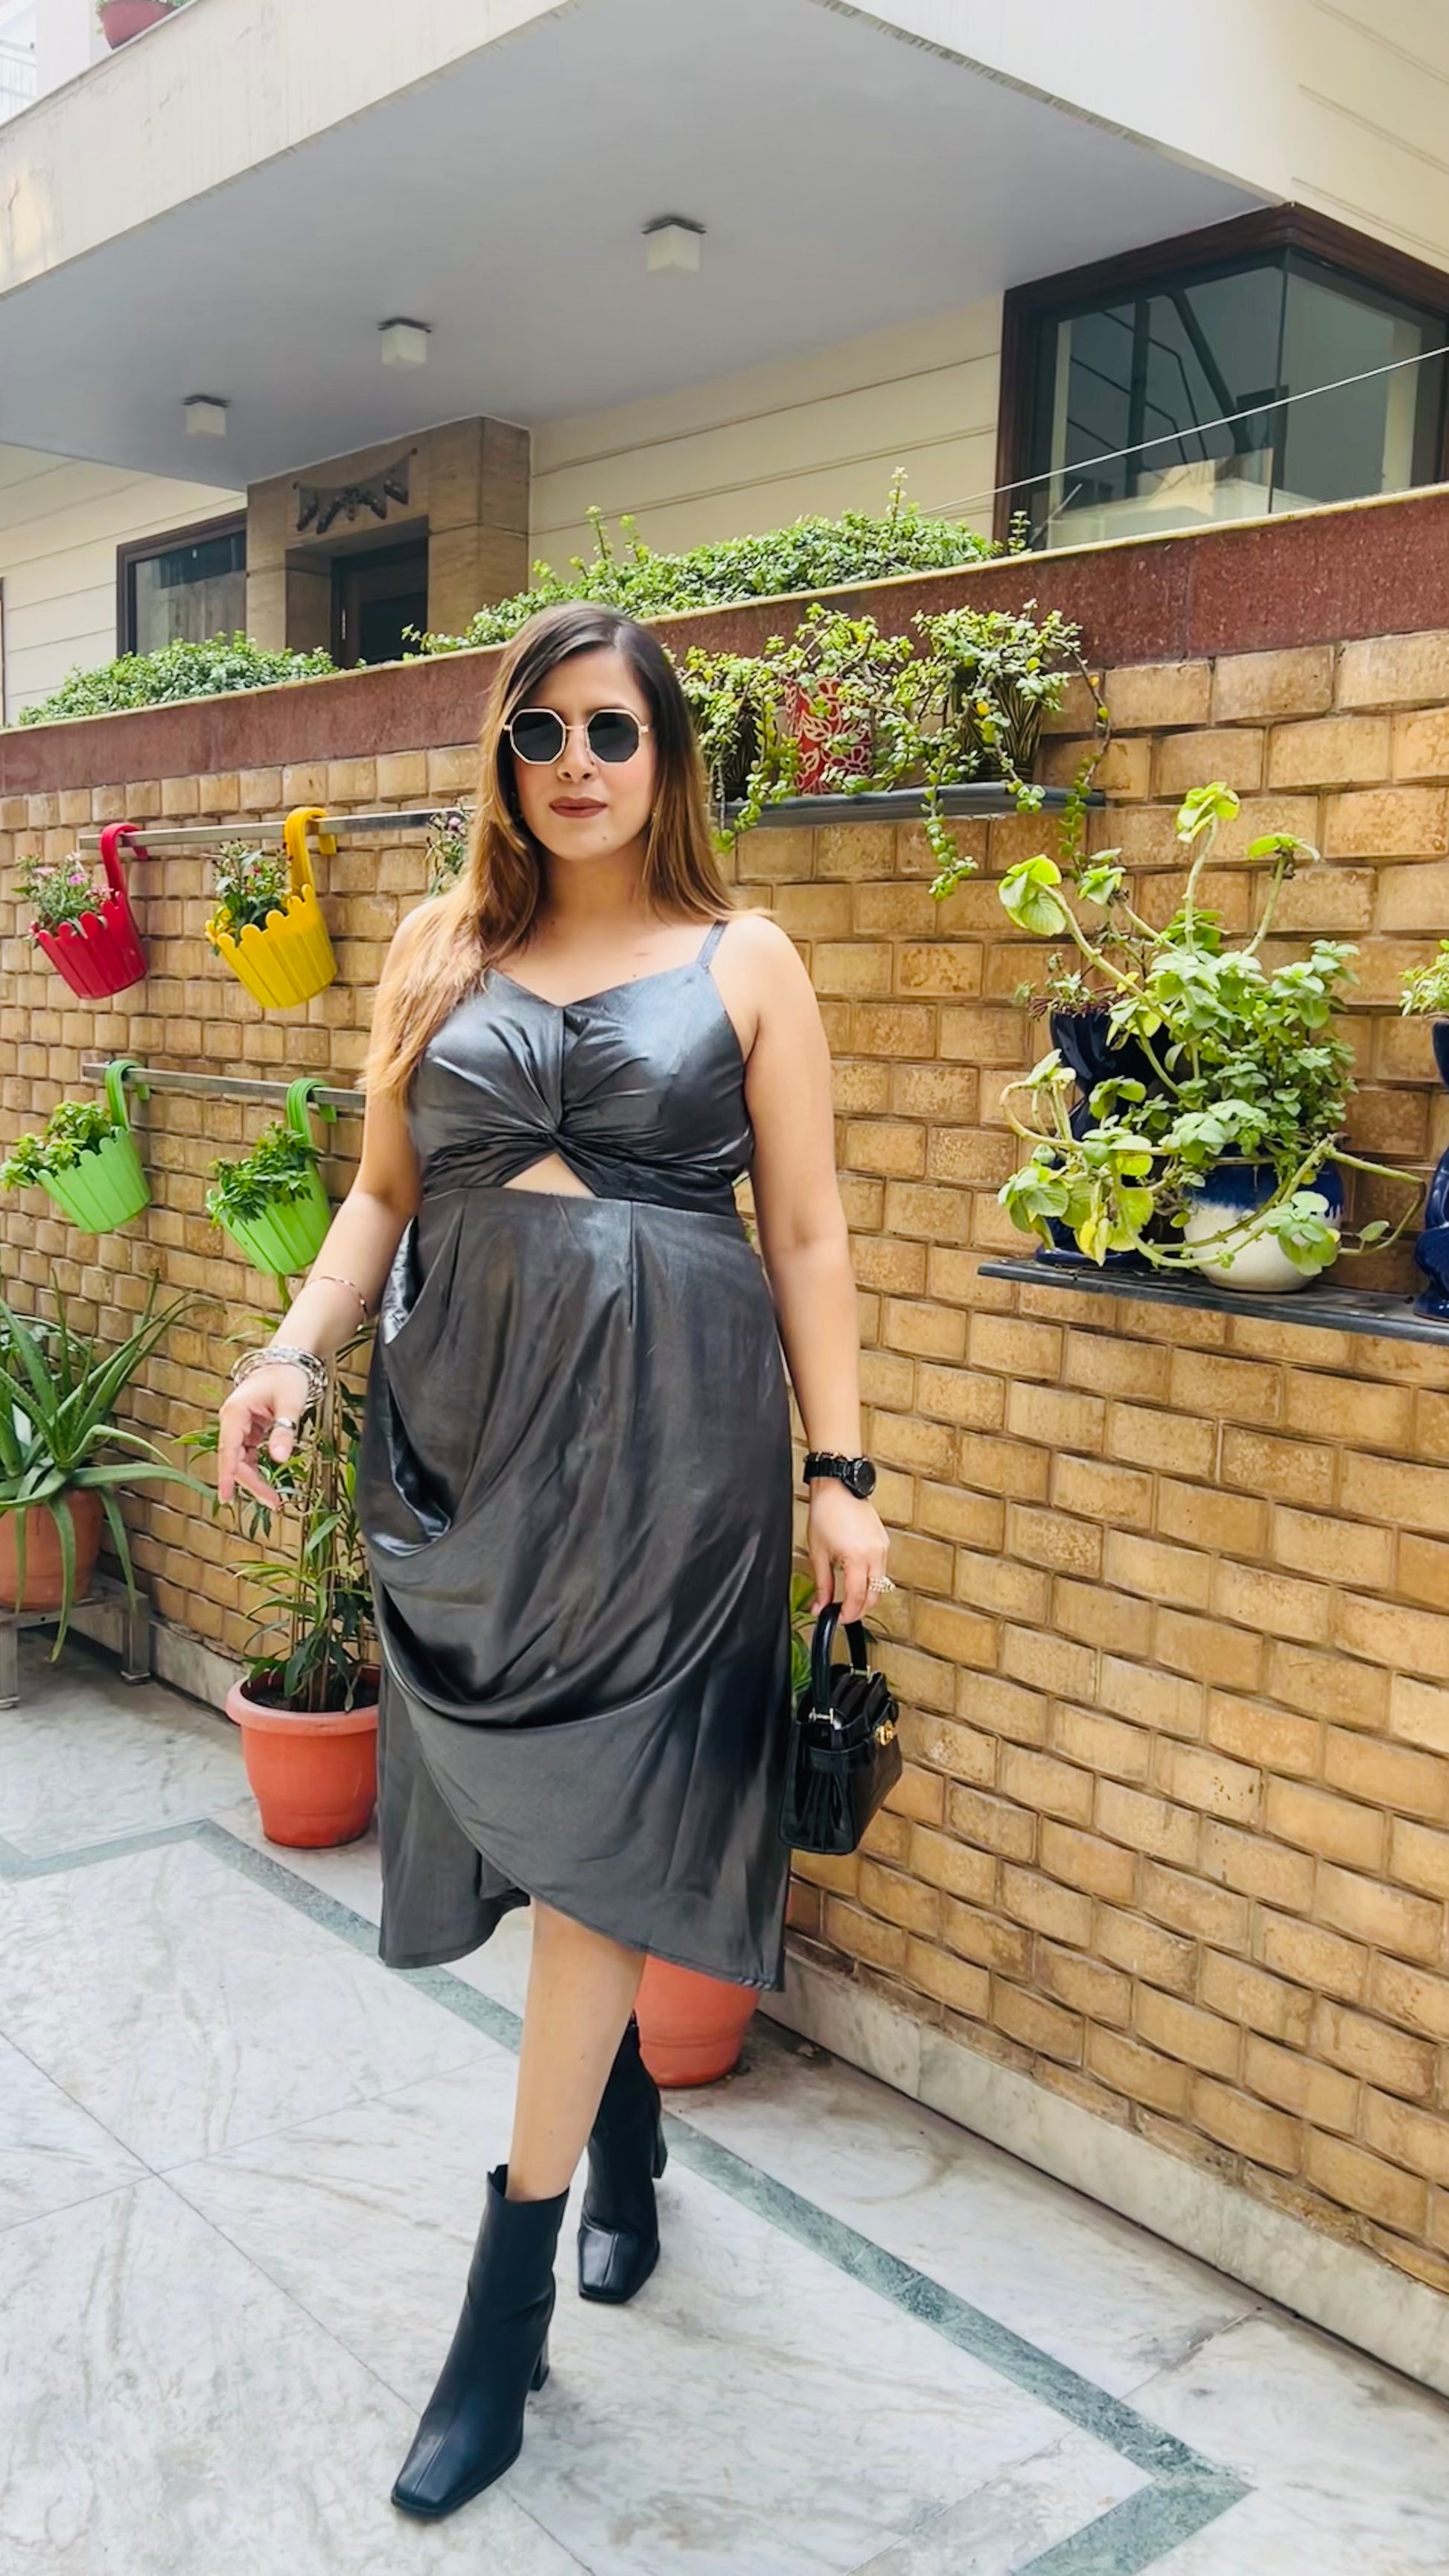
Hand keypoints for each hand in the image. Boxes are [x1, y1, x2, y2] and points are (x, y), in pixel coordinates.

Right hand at [216, 1363, 310, 1506]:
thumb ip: (284, 1431)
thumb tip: (280, 1459)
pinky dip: (257, 1468)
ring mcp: (239, 1426)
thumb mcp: (290, 1404)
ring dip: (255, 1479)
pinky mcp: (248, 1429)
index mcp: (235, 1413)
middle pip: (235, 1460)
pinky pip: (248, 1454)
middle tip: (273, 1502)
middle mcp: (232, 1421)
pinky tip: (268, 1482)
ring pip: (241, 1460)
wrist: (289, 1361)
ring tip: (274, 1498)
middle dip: (251, 1483)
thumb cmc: (288, 1376)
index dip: (227, 1477)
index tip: (226, 1499)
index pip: (229, 1451)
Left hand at [806, 1479, 889, 1623]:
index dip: (848, 1614)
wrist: (838, 1487)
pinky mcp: (884, 1542)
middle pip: (874, 1596)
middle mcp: (875, 1554)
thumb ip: (822, 1584)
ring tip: (848, 1597)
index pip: (857, 1598)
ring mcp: (882, 1547)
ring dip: (866, 1595)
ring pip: (880, 1584)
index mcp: (857, 1558)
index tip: (837, 1619)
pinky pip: (881, 1569)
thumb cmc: (826, 1512)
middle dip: (860, 1609)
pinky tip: (857, 1578)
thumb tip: (820, 1606)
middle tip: (843, 1613)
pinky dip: (871, 1579)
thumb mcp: (818, 1553)